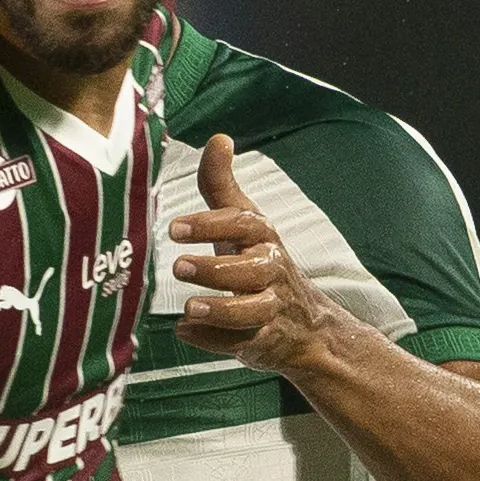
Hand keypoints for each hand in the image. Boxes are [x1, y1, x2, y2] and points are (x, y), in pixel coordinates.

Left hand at [170, 135, 357, 375]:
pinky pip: (242, 343)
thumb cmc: (260, 263)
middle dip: (215, 269)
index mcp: (264, 238)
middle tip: (178, 266)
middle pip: (251, 269)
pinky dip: (214, 340)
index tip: (174, 228)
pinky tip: (186, 332)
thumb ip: (222, 186)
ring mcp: (271, 310)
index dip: (209, 224)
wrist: (305, 324)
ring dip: (220, 309)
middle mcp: (272, 272)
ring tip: (188, 308)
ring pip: (252, 311)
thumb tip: (218, 138)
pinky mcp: (265, 342)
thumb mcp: (244, 223)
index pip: (243, 225)